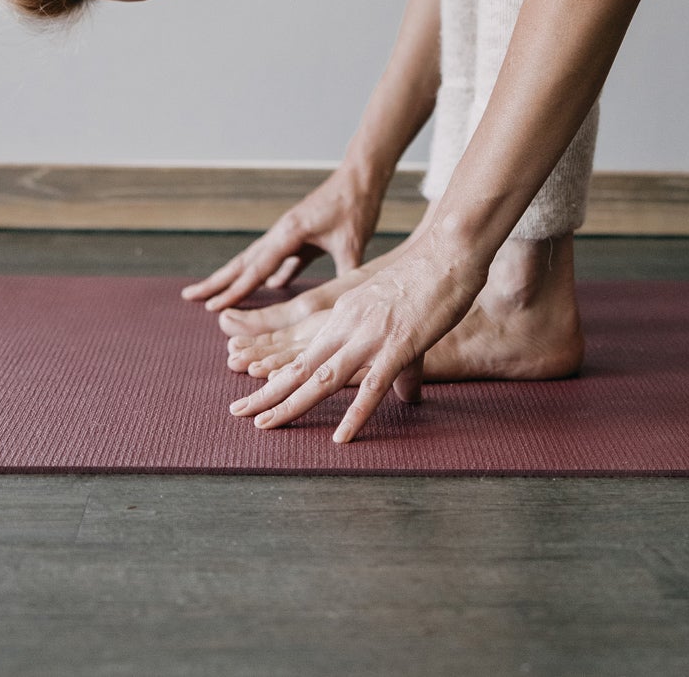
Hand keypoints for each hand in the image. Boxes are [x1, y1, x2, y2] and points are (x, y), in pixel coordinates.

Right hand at [180, 163, 384, 310]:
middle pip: (243, 262)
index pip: (257, 268)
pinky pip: (278, 260)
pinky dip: (267, 274)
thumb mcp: (352, 243)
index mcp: (289, 233)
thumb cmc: (356, 206)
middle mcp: (282, 232)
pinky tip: (269, 287)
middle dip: (216, 282)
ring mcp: (288, 234)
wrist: (361, 177)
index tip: (212, 308)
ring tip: (214, 294)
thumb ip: (345, 274)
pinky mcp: (300, 236)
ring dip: (234, 278)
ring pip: (255, 261)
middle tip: (188, 297)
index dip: (236, 291)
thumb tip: (343, 304)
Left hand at [228, 229, 484, 443]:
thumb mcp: (398, 315)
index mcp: (344, 314)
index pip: (301, 349)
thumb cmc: (429, 279)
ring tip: (265, 424)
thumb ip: (397, 358)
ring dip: (290, 403)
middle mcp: (348, 324)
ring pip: (321, 376)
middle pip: (299, 364)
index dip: (275, 371)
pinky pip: (371, 386)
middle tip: (237, 411)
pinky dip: (354, 415)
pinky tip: (341, 438)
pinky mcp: (398, 345)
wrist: (451, 250)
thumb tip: (405, 395)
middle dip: (267, 392)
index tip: (252, 387)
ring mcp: (370, 335)